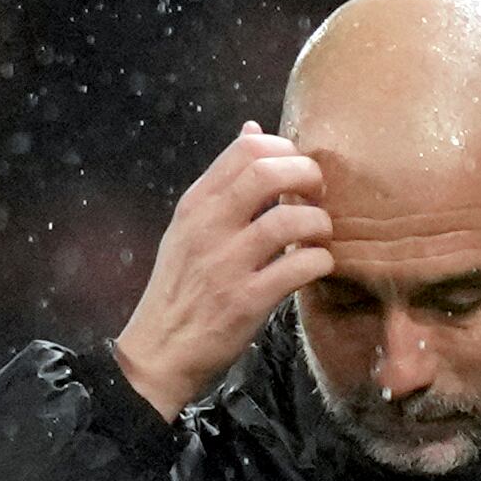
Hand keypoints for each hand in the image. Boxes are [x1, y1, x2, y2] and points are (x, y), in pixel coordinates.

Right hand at [111, 121, 334, 418]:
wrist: (159, 352)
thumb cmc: (182, 287)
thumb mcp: (190, 225)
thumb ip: (224, 180)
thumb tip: (253, 129)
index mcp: (195, 204)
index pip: (246, 148)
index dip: (286, 150)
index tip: (298, 171)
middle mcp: (208, 227)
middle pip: (268, 172)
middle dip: (308, 176)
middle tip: (319, 196)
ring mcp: (226, 265)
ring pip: (288, 220)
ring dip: (318, 223)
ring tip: (320, 235)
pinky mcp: (246, 302)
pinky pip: (298, 267)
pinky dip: (320, 261)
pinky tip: (318, 266)